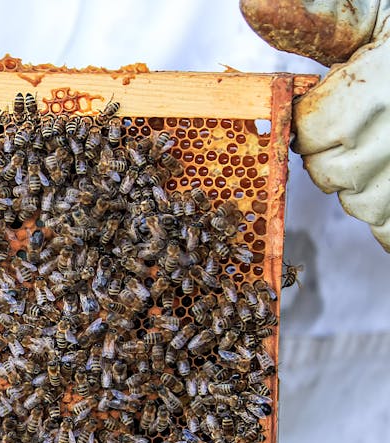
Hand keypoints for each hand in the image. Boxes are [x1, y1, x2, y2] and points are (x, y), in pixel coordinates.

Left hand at [241, 0, 389, 250]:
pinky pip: (386, 230)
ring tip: (388, 153)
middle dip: (336, 155)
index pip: (304, 132)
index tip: (335, 111)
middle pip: (326, 171)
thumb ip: (323, 21)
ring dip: (365, 186)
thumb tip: (254, 6)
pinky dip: (387, 218)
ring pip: (357, 203)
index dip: (314, 124)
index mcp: (371, 91)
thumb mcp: (378, 22)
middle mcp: (389, 137)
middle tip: (365, 132)